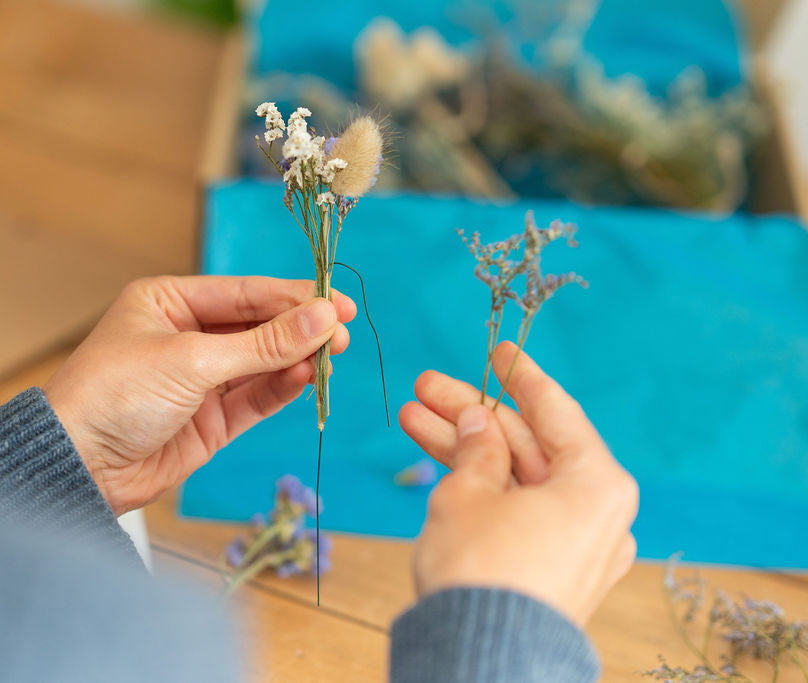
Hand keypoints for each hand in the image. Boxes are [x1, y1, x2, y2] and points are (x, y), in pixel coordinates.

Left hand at [43, 275, 355, 515]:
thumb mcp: (192, 359)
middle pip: (257, 326)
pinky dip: (282, 388)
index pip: (244, 292)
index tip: (337, 302)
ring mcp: (199, 380)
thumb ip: (262, 343)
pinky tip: (306, 377)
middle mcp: (186, 336)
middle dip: (300, 329)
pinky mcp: (209, 420)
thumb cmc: (114, 395)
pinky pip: (254, 397)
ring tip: (332, 355)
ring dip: (296, 359)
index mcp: (169, 302)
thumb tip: (322, 317)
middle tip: (342, 332)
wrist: (78, 467)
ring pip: (261, 363)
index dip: (293, 297)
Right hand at [398, 342, 637, 625]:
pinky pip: (515, 510)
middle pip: (528, 445)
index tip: (497, 348)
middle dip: (470, 415)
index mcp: (598, 484)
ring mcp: (573, 544)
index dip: (520, 377)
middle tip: (424, 387)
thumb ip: (476, 446)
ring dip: (462, 446)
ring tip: (411, 415)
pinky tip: (434, 457)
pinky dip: (478, 486)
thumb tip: (476, 421)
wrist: (479, 660)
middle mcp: (596, 513)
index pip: (556, 412)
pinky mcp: (548, 568)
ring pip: (514, 477)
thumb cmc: (483, 570)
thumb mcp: (470, 492)